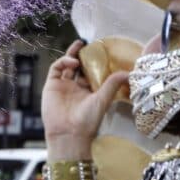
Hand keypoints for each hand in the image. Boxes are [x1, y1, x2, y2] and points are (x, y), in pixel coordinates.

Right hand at [41, 41, 127, 157]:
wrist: (69, 134)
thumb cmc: (87, 121)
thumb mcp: (103, 100)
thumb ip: (112, 84)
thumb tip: (127, 73)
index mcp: (88, 92)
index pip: (91, 73)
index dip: (94, 62)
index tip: (101, 52)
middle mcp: (75, 89)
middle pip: (78, 67)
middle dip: (82, 55)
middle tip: (88, 44)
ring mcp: (62, 87)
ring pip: (66, 65)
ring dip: (72, 55)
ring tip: (80, 47)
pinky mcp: (51, 86)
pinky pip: (56, 69)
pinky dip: (63, 62)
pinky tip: (72, 61)